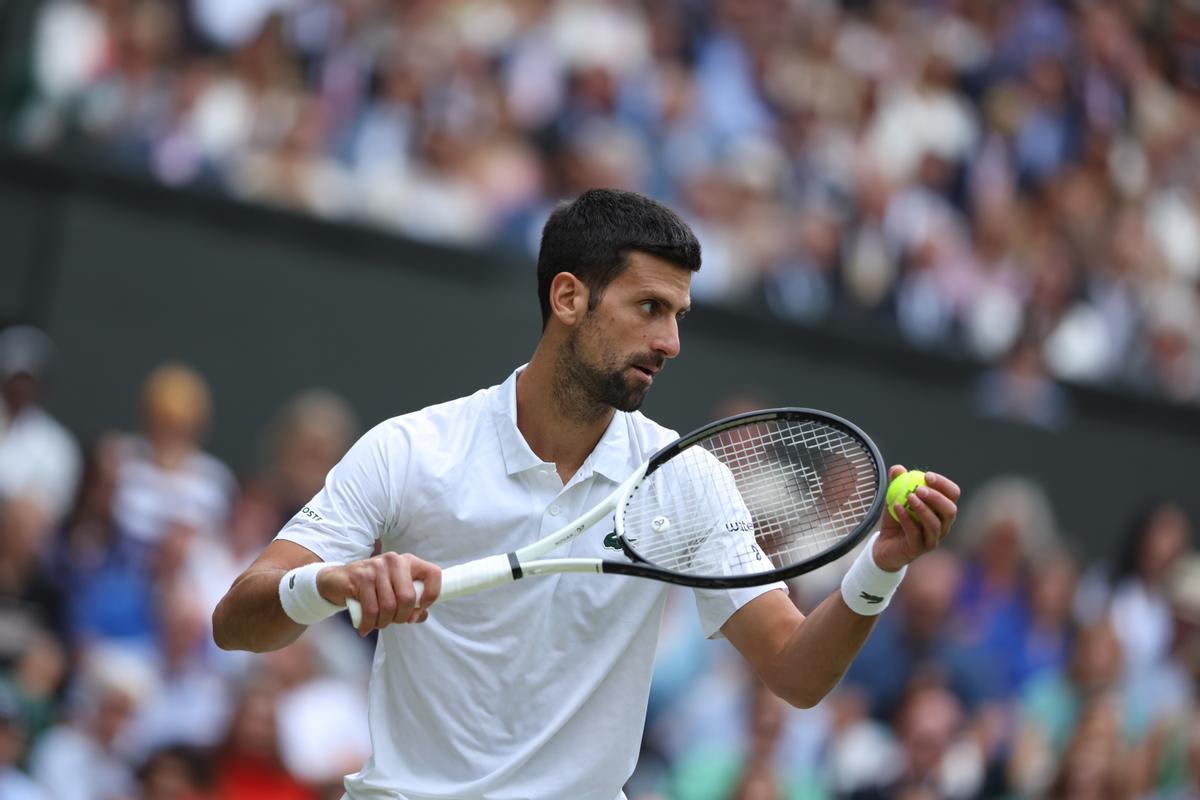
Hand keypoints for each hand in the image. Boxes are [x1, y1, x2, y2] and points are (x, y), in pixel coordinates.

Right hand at [317, 552, 441, 634]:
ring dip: (383, 623)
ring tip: (378, 624)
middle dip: (402, 617)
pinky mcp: (360, 577)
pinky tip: (365, 628)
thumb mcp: (394, 591)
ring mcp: (377, 567)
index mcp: (408, 562)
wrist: (338, 580)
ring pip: (388, 607)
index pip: (433, 573)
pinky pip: (371, 610)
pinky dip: (369, 624)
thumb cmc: (372, 587)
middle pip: (408, 597)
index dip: (432, 594)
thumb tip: (422, 615)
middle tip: (393, 621)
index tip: (421, 608)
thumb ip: (411, 603)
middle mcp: (394, 561)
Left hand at [873, 465, 959, 572]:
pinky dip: (907, 519)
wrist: (884, 543)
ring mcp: (932, 539)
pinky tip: (897, 507)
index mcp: (942, 509)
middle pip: (950, 511)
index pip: (953, 495)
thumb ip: (897, 482)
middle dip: (936, 498)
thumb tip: (898, 468)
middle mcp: (943, 525)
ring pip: (935, 525)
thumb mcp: (895, 496)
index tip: (927, 475)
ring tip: (908, 497)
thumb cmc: (897, 517)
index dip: (943, 484)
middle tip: (919, 488)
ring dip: (922, 509)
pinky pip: (915, 534)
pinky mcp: (918, 549)